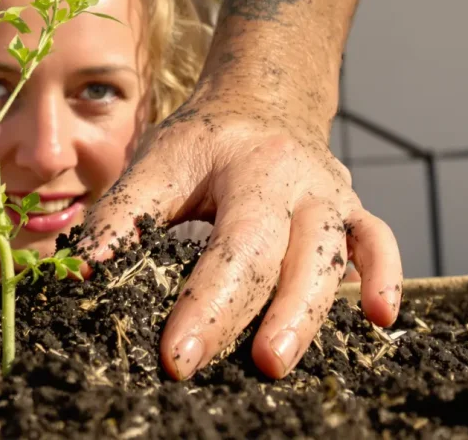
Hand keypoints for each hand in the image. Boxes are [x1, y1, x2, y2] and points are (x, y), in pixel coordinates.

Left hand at [79, 88, 402, 379]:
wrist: (262, 98)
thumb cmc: (202, 141)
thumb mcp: (155, 163)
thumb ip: (120, 216)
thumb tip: (80, 274)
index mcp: (249, 169)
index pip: (231, 245)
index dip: (206, 303)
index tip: (176, 355)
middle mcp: (299, 183)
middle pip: (290, 256)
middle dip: (265, 317)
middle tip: (244, 369)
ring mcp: (332, 198)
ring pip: (335, 258)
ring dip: (312, 313)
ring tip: (280, 361)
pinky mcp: (352, 212)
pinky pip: (379, 243)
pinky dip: (387, 277)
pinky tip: (382, 319)